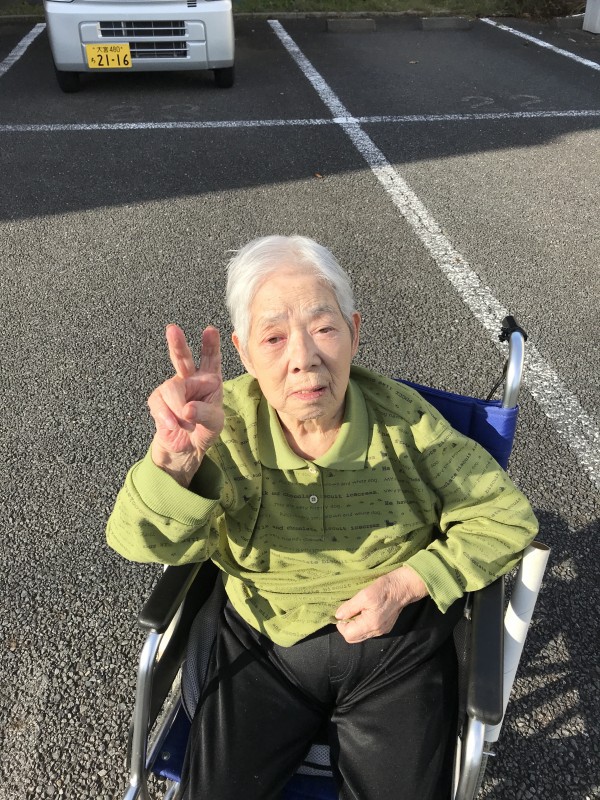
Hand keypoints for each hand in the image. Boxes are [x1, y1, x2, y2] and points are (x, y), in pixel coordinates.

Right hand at [148, 325, 223, 486]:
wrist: (185, 448)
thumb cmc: (205, 430)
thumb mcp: (214, 424)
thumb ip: (204, 414)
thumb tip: (186, 409)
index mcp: (210, 380)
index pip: (211, 360)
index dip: (211, 345)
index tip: (210, 330)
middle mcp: (190, 379)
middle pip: (182, 358)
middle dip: (177, 344)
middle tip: (172, 329)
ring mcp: (172, 388)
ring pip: (171, 389)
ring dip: (179, 409)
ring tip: (186, 423)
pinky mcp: (158, 399)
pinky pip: (159, 404)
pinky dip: (167, 417)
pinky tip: (173, 425)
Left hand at [334, 566, 428, 643]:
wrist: (404, 587)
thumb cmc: (385, 588)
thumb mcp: (364, 594)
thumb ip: (350, 607)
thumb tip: (338, 616)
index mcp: (371, 624)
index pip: (348, 635)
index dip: (341, 625)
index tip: (342, 612)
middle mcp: (376, 631)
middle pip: (354, 638)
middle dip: (347, 627)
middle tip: (348, 612)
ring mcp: (382, 630)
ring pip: (361, 635)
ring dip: (355, 626)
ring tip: (356, 611)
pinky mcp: (385, 627)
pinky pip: (369, 631)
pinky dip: (363, 624)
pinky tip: (365, 612)